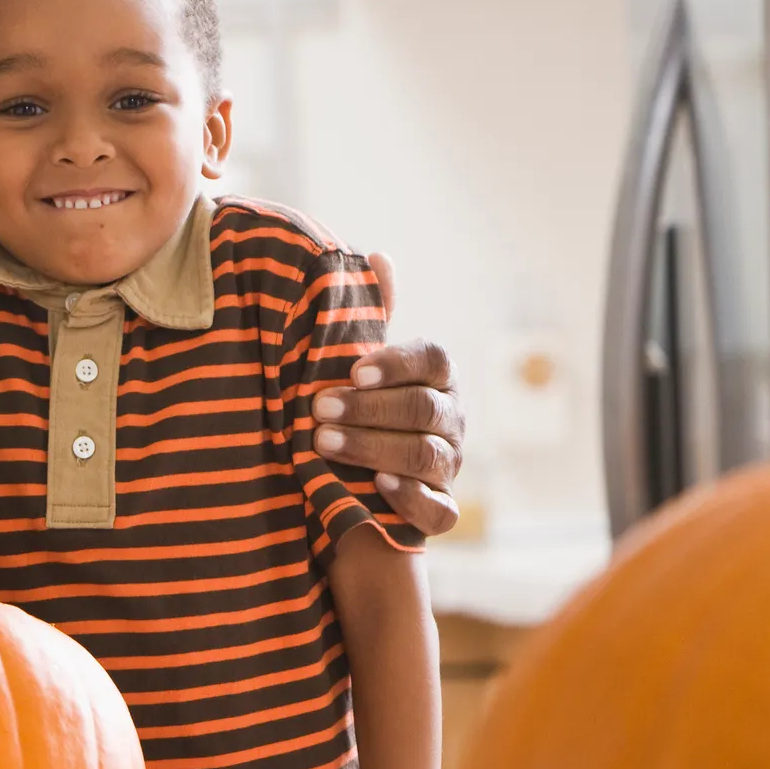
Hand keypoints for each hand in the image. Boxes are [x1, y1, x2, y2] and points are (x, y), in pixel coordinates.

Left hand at [310, 251, 464, 536]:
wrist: (350, 481)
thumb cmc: (356, 407)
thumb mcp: (360, 365)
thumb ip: (370, 319)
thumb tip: (379, 257)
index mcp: (437, 378)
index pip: (434, 360)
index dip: (396, 363)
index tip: (352, 369)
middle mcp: (452, 420)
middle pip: (423, 410)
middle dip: (369, 409)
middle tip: (317, 408)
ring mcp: (450, 466)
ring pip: (426, 456)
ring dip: (373, 448)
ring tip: (322, 442)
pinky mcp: (440, 511)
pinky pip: (440, 509)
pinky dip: (411, 498)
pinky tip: (377, 487)